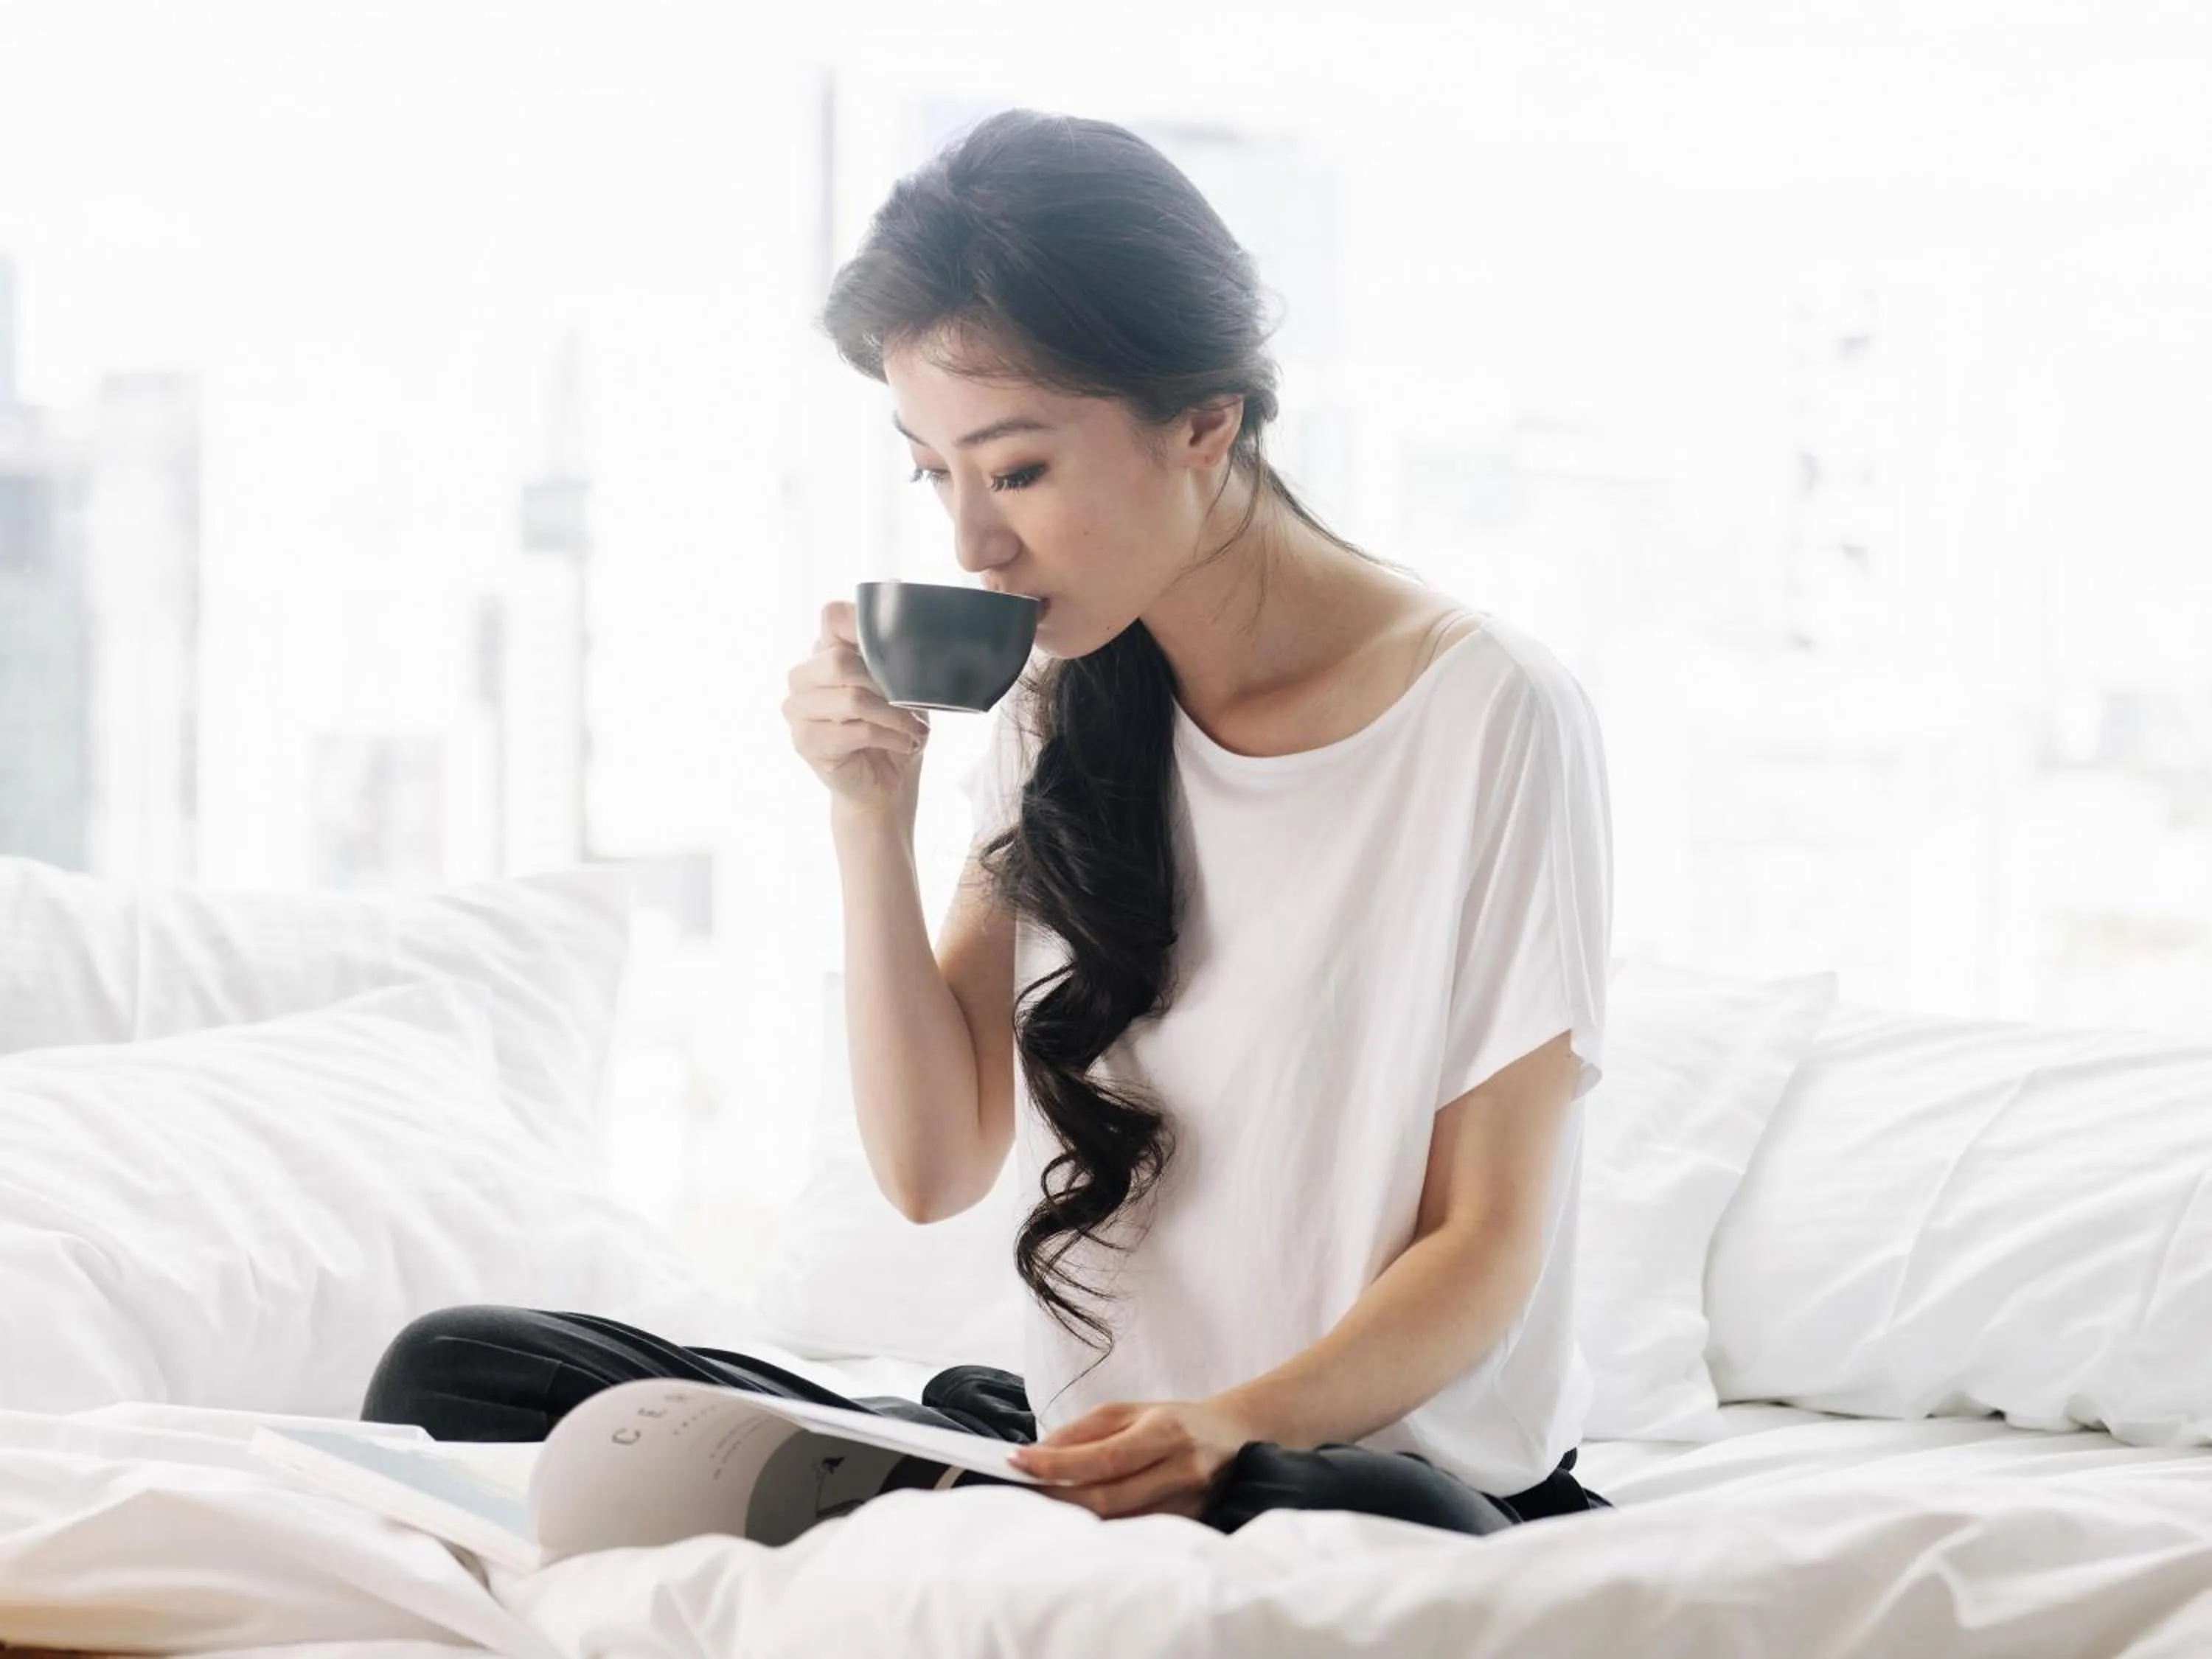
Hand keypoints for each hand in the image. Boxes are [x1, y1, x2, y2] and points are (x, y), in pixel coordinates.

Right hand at [782, 599, 930, 814]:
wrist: (886, 783)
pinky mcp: (806, 742)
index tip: (897, 651)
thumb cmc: (893, 728)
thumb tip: (912, 641)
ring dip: (894, 716)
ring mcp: (798, 710)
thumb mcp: (902, 687)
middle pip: (838, 660)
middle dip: (884, 682)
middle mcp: (803, 677)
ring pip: (851, 699)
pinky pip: (856, 731)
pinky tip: (904, 743)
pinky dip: (890, 737)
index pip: (833, 617)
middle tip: (911, 704)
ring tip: (913, 728)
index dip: (864, 626)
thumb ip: (895, 660)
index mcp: (825, 651)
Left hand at [1006, 1398, 1261, 1521]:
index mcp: (1165, 1431)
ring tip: (1040, 1507)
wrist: (1235, 1436)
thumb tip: (1037, 1454)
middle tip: (1019, 1489)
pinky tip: (1077, 1523)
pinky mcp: (1189, 1526)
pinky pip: (1136, 1534)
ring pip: (1120, 1523)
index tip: (1018, 1461)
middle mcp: (1180, 1469)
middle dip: (1057, 1496)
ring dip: (1074, 1518)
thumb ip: (1083, 1432)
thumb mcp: (1129, 1410)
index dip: (1058, 1464)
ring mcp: (1188, 1504)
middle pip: (1108, 1498)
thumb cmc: (1174, 1420)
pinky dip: (1102, 1530)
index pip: (1104, 1457)